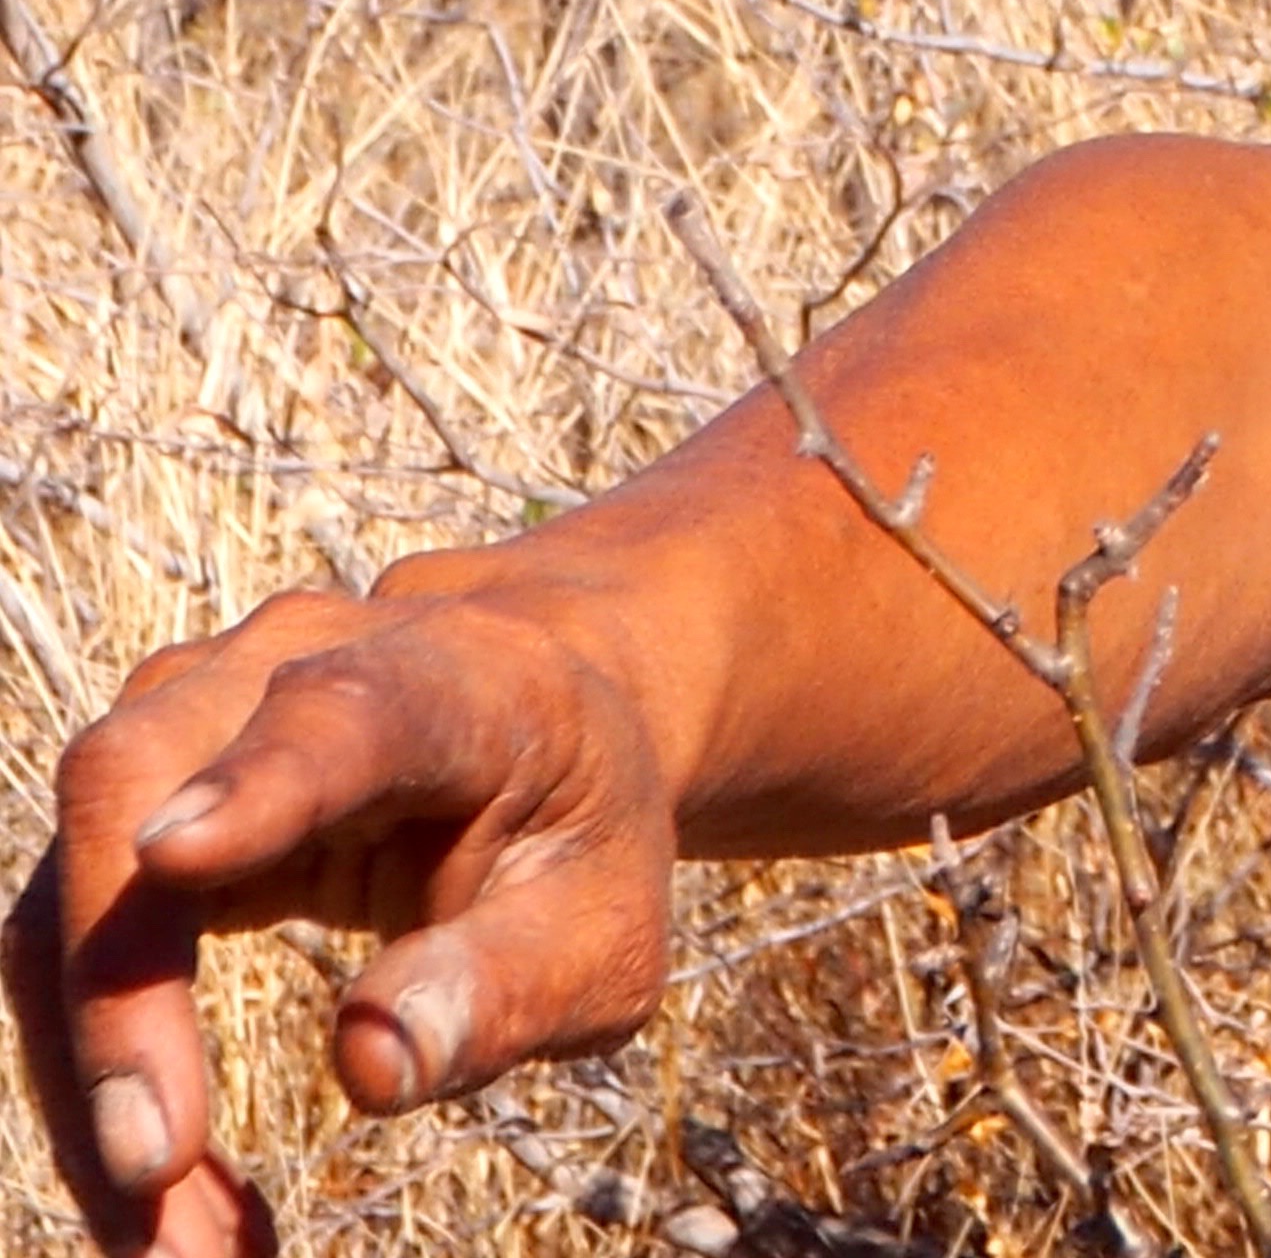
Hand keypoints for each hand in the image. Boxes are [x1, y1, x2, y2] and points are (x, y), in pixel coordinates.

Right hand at [9, 580, 680, 1257]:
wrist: (544, 721)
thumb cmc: (578, 828)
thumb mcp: (605, 921)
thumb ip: (508, 984)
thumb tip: (374, 1068)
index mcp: (446, 675)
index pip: (340, 712)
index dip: (261, 782)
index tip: (183, 857)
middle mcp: (285, 665)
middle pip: (133, 788)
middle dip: (117, 990)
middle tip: (152, 1173)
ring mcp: (188, 719)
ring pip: (73, 889)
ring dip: (91, 1077)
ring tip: (175, 1245)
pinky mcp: (132, 806)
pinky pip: (70, 944)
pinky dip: (99, 1079)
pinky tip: (172, 1199)